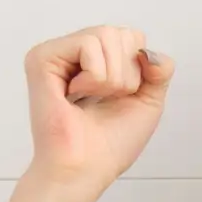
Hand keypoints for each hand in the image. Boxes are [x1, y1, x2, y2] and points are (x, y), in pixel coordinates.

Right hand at [24, 26, 174, 193]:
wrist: (87, 168)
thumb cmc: (110, 143)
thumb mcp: (149, 100)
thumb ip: (160, 69)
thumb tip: (148, 51)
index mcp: (96, 60)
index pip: (132, 37)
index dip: (138, 71)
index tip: (120, 98)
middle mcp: (74, 52)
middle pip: (121, 33)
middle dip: (127, 74)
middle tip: (104, 100)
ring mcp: (56, 53)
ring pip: (106, 35)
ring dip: (112, 78)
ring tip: (90, 98)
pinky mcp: (41, 58)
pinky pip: (88, 44)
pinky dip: (95, 77)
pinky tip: (75, 95)